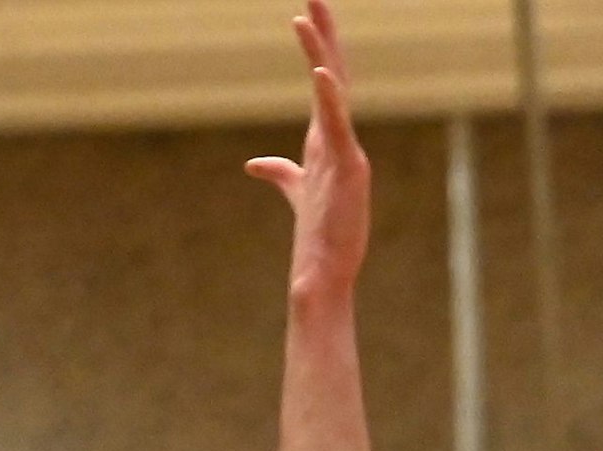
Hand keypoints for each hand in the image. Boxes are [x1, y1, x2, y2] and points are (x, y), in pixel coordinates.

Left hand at [246, 1, 370, 294]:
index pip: (324, 81)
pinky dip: (329, 97)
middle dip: (324, 34)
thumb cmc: (319, 236)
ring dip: (319, 54)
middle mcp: (339, 139)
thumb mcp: (295, 192)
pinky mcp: (348, 169)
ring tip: (305, 18)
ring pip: (333, 92)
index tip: (308, 11)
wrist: (325, 272)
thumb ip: (279, 173)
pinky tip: (318, 70)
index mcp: (327, 139)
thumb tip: (255, 163)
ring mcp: (346, 152)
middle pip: (332, 74)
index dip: (317, 45)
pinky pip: (337, 126)